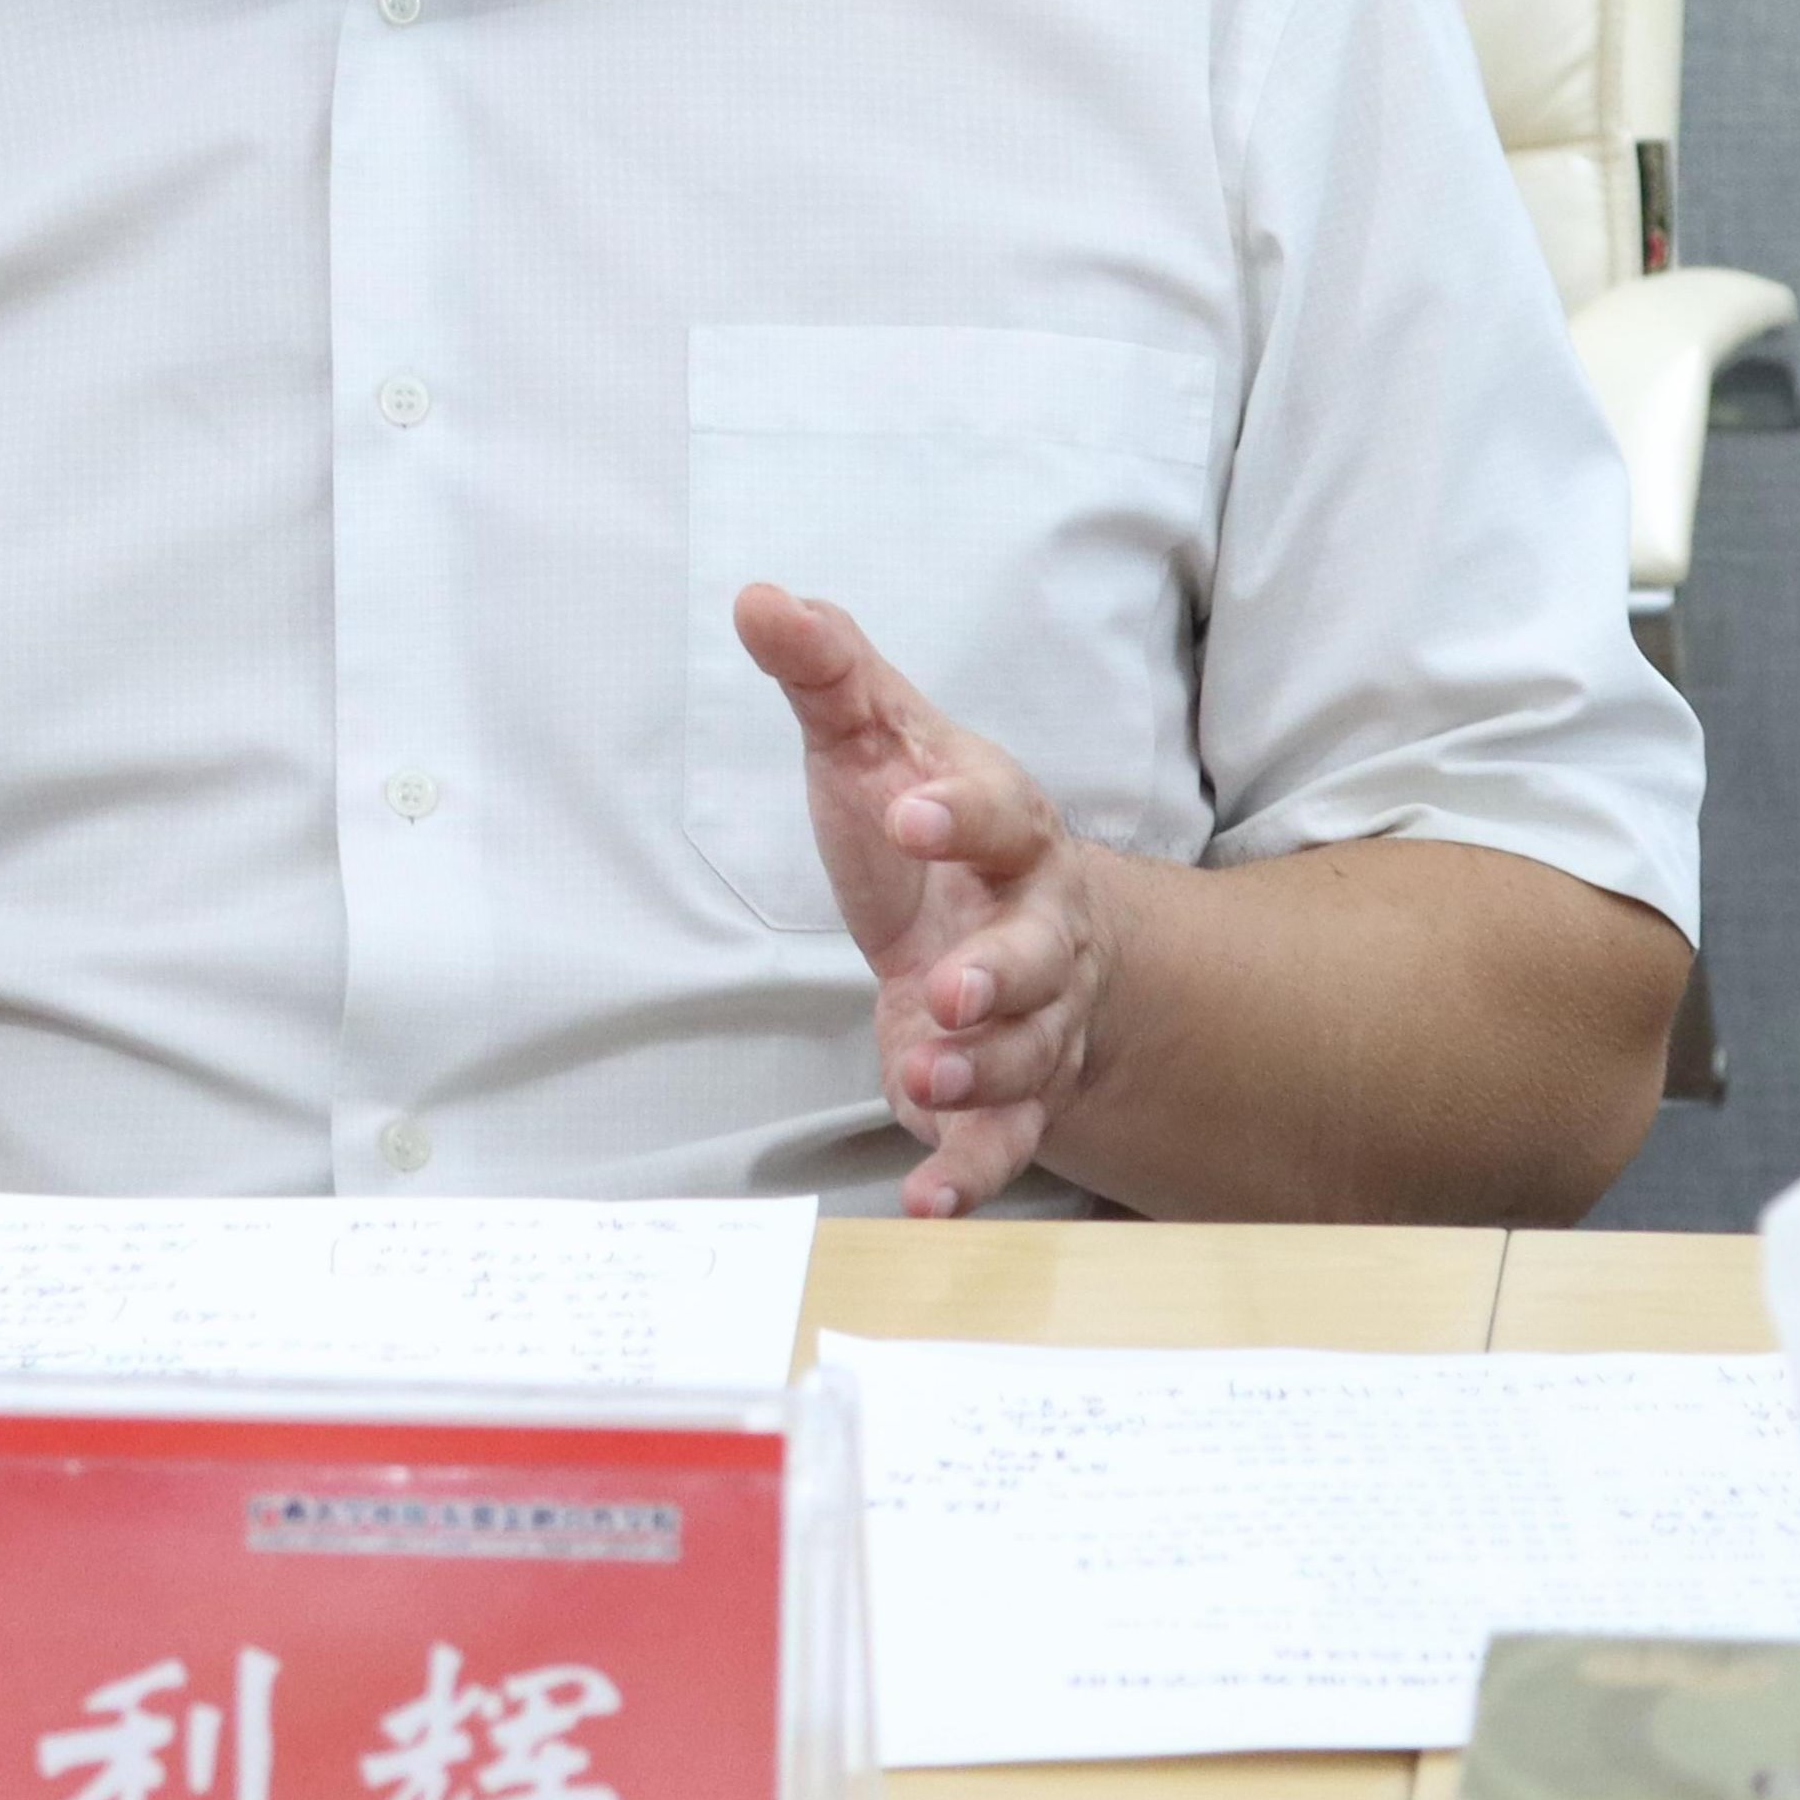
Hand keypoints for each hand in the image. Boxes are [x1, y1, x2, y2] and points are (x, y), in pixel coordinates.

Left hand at [734, 586, 1117, 1215]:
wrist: (1014, 928)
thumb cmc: (934, 826)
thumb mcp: (874, 741)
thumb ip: (825, 673)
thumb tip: (759, 597)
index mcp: (1006, 828)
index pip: (996, 811)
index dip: (958, 812)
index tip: (907, 812)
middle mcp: (1037, 926)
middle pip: (1039, 951)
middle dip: (1000, 972)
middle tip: (947, 985)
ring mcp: (1030, 1019)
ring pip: (1025, 1054)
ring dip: (980, 1072)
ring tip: (925, 1078)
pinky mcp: (1004, 1096)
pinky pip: (1003, 1144)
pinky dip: (968, 1175)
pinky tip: (926, 1202)